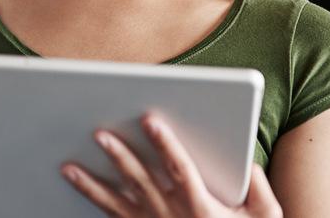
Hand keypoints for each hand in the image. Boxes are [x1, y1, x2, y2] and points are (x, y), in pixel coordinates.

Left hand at [61, 114, 281, 217]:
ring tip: (68, 167)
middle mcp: (171, 217)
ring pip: (116, 203)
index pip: (181, 170)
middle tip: (98, 133)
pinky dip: (90, 201)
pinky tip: (72, 184)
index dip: (166, 145)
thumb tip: (250, 165)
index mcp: (202, 208)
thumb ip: (261, 192)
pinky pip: (109, 216)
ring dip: (91, 184)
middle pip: (141, 182)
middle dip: (120, 156)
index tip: (150, 120)